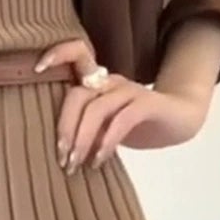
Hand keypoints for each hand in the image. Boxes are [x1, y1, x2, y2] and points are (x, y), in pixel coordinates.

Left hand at [36, 38, 212, 171]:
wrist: (183, 120)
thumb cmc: (139, 124)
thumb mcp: (107, 125)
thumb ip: (86, 127)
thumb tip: (58, 150)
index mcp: (97, 82)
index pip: (74, 54)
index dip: (56, 55)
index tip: (36, 69)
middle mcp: (110, 81)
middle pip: (78, 95)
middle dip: (64, 127)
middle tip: (61, 157)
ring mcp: (129, 90)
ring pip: (96, 108)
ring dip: (82, 139)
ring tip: (75, 164)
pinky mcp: (148, 104)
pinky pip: (121, 119)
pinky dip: (107, 141)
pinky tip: (99, 161)